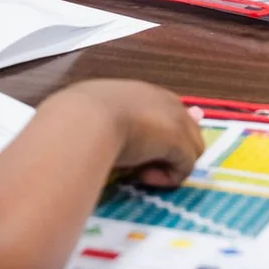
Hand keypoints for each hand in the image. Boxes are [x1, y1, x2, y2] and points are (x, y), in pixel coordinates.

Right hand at [66, 79, 204, 188]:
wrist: (84, 120)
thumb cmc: (77, 117)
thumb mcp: (88, 115)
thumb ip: (100, 119)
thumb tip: (101, 133)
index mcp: (139, 91)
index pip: (166, 110)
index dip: (162, 132)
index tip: (149, 149)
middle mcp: (162, 99)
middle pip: (186, 127)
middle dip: (172, 148)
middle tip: (146, 166)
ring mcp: (175, 118)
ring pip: (191, 148)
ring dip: (168, 164)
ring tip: (139, 172)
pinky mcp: (179, 140)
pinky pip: (186, 166)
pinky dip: (167, 177)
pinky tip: (142, 176)